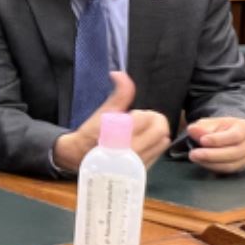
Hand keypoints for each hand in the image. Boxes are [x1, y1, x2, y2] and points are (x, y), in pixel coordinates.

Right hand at [53, 71, 170, 171]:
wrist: (80, 157)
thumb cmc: (91, 133)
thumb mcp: (103, 112)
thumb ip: (119, 94)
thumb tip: (120, 74)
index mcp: (124, 135)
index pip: (149, 118)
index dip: (141, 113)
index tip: (130, 115)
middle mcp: (134, 151)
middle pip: (162, 131)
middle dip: (153, 121)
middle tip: (139, 121)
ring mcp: (139, 163)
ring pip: (163, 142)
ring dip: (155, 133)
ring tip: (139, 132)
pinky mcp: (142, 169)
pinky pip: (159, 153)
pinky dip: (154, 144)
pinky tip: (140, 142)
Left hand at [186, 117, 244, 172]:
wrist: (230, 132)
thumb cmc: (220, 127)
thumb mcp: (210, 122)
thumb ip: (201, 127)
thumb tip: (192, 130)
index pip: (235, 136)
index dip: (218, 140)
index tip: (202, 140)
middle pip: (234, 153)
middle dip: (212, 155)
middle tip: (194, 154)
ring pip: (231, 165)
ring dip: (211, 163)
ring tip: (195, 158)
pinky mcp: (242, 167)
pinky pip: (228, 170)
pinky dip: (213, 167)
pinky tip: (202, 162)